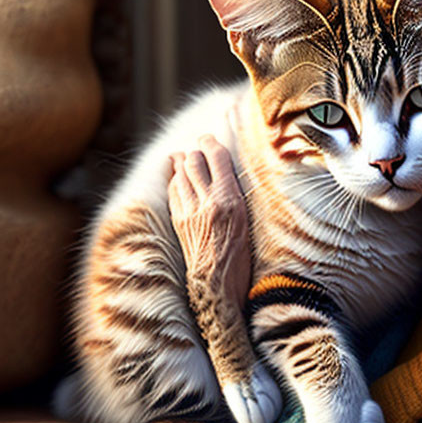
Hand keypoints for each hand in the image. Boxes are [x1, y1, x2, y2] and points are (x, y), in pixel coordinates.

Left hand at [168, 134, 250, 308]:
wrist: (219, 284)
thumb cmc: (242, 256)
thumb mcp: (248, 220)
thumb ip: (235, 193)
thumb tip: (226, 173)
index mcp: (229, 200)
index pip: (216, 158)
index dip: (211, 143)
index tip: (210, 138)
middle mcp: (207, 203)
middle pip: (193, 161)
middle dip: (195, 150)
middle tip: (200, 147)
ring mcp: (189, 212)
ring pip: (180, 174)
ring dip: (183, 163)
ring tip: (187, 159)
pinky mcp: (179, 221)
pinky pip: (173, 191)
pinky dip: (176, 180)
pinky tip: (180, 179)